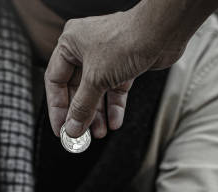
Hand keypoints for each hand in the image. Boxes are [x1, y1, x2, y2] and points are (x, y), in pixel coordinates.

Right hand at [45, 0, 217, 138]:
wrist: (162, 31)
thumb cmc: (126, 40)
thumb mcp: (96, 79)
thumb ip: (82, 106)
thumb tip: (72, 127)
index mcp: (70, 44)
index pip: (55, 81)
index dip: (57, 108)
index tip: (60, 128)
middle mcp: (85, 49)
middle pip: (77, 89)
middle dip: (81, 113)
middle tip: (80, 134)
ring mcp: (106, 57)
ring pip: (97, 91)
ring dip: (98, 114)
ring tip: (99, 133)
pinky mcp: (124, 65)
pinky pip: (115, 90)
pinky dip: (115, 106)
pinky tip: (115, 122)